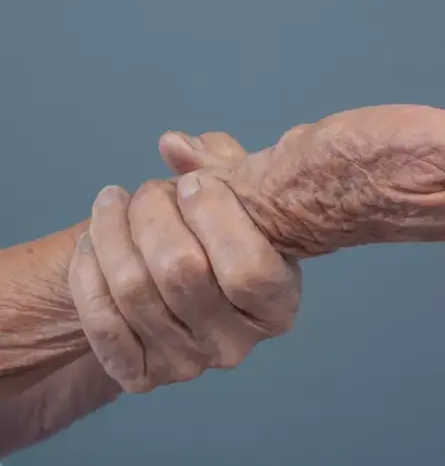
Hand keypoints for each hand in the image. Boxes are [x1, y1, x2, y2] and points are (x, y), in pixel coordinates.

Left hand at [68, 132, 301, 392]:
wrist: (177, 288)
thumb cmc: (218, 233)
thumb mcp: (237, 193)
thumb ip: (218, 163)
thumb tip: (174, 146)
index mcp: (279, 304)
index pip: (250, 271)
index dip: (217, 217)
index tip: (194, 183)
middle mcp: (238, 344)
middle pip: (183, 272)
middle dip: (156, 213)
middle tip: (149, 188)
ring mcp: (188, 365)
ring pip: (134, 289)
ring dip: (113, 231)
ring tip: (114, 202)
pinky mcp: (141, 375)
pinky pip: (101, 320)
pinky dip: (88, 270)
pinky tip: (94, 240)